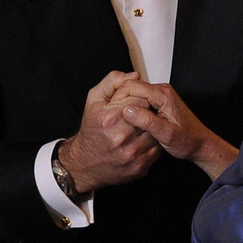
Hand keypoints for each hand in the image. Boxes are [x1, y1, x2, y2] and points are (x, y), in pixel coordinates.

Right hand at [56, 71, 160, 193]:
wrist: (85, 163)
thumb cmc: (91, 131)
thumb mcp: (93, 101)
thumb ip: (112, 82)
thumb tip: (133, 76)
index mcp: (111, 118)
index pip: (141, 100)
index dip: (141, 98)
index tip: (137, 102)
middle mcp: (122, 136)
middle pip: (150, 116)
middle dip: (148, 113)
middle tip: (140, 115)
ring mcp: (132, 153)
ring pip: (156, 133)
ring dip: (153, 129)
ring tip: (141, 128)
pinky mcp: (140, 166)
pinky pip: (156, 150)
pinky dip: (152, 144)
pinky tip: (142, 141)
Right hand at [112, 78, 236, 179]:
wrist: (201, 144)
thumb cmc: (187, 141)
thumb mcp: (167, 135)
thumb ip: (148, 122)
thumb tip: (127, 110)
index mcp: (163, 95)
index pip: (132, 86)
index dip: (118, 97)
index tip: (110, 111)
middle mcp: (161, 92)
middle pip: (132, 88)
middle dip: (120, 101)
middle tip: (112, 118)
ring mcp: (160, 96)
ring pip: (134, 95)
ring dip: (125, 106)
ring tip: (119, 122)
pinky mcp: (158, 103)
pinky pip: (140, 101)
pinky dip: (132, 110)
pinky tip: (129, 123)